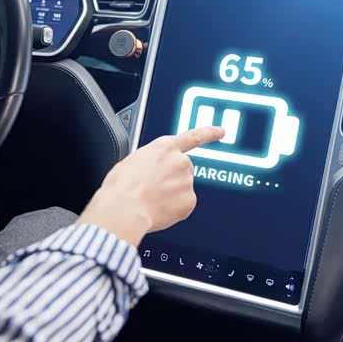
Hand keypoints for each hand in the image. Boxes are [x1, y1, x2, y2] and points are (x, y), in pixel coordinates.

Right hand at [77, 126, 224, 245]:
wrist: (124, 208)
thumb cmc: (121, 186)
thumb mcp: (132, 162)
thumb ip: (151, 161)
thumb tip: (152, 171)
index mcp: (164, 147)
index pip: (193, 136)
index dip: (209, 133)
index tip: (221, 131)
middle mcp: (180, 161)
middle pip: (184, 170)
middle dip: (173, 179)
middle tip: (154, 189)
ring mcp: (187, 181)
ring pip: (183, 189)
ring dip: (171, 195)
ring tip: (151, 200)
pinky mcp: (189, 201)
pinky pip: (183, 206)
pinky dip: (173, 210)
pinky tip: (158, 210)